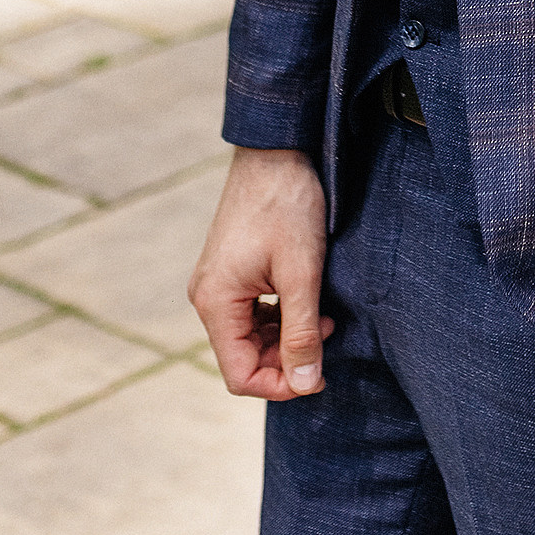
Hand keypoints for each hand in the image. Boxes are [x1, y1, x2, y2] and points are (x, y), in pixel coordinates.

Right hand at [189, 147, 334, 401]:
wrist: (277, 149)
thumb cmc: (289, 205)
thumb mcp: (302, 273)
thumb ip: (302, 332)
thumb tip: (305, 384)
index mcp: (215, 303)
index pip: (239, 375)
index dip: (280, 385)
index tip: (319, 374)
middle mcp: (208, 297)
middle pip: (244, 357)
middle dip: (287, 357)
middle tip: (327, 336)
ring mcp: (218, 282)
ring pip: (250, 336)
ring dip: (286, 336)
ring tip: (324, 318)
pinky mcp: (231, 270)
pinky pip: (252, 312)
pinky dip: (280, 316)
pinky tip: (308, 302)